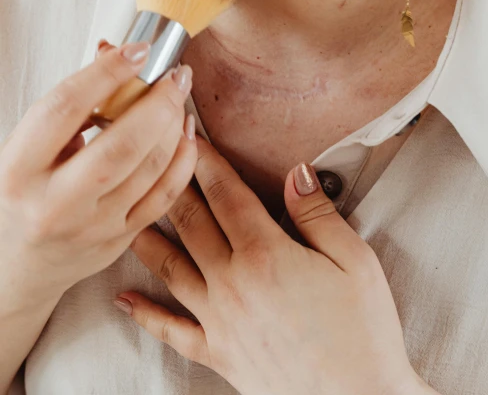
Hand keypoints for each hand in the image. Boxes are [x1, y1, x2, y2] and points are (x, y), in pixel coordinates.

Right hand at [0, 40, 196, 306]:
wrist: (16, 261)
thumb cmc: (23, 189)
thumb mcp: (28, 146)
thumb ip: (70, 105)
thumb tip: (116, 54)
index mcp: (20, 169)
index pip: (64, 109)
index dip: (106, 73)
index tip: (137, 50)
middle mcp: (54, 204)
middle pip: (121, 145)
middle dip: (158, 102)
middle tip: (176, 74)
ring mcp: (91, 227)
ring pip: (150, 169)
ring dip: (174, 124)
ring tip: (178, 95)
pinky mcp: (119, 240)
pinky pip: (164, 196)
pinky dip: (183, 159)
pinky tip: (186, 132)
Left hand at [115, 134, 427, 394]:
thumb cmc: (363, 332)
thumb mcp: (355, 262)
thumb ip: (318, 213)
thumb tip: (295, 173)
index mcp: (266, 254)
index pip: (226, 194)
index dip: (205, 159)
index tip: (188, 133)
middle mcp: (232, 282)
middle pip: (191, 222)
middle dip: (172, 182)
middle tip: (154, 154)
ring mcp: (220, 321)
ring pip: (171, 268)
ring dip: (147, 236)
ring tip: (126, 211)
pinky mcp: (218, 354)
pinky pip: (172, 331)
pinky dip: (145, 314)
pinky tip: (123, 298)